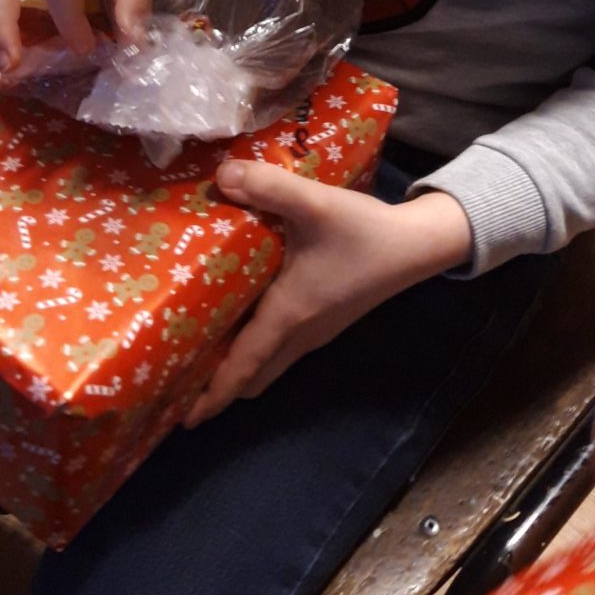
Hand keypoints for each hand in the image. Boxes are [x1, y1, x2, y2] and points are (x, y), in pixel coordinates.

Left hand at [184, 164, 472, 426]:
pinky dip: (256, 347)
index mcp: (290, 315)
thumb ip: (269, 187)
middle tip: (178, 379)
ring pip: (268, 363)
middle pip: (252, 375)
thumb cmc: (365, 231)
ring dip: (237, 367)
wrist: (416, 244)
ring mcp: (316, 330)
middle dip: (217, 387)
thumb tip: (221, 176)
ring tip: (199, 350)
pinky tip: (241, 314)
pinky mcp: (326, 318)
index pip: (243, 366)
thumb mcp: (316, 203)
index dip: (212, 394)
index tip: (182, 418)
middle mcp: (301, 333)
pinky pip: (281, 346)